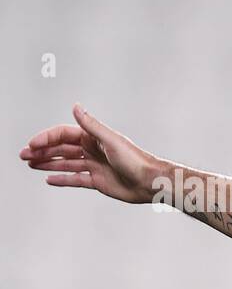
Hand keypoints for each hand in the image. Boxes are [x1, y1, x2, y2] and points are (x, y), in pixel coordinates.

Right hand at [20, 104, 162, 203]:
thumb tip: (76, 107)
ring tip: (30, 164)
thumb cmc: (136, 159)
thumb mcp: (111, 140)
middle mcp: (92, 150)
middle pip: (62, 149)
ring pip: (66, 163)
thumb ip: (91, 125)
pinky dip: (62, 179)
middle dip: (42, 151)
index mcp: (94, 138)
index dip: (47, 139)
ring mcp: (94, 165)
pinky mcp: (98, 181)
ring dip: (48, 163)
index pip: (64, 135)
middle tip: (24, 155)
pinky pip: (75, 179)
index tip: (32, 145)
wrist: (151, 182)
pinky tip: (48, 179)